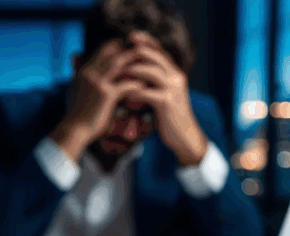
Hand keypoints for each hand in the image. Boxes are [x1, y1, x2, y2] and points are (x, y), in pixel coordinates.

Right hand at [52, 40, 144, 160]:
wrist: (74, 130)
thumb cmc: (79, 112)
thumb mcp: (78, 89)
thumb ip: (82, 74)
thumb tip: (83, 63)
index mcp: (84, 70)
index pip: (104, 48)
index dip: (121, 45)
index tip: (134, 49)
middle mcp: (90, 72)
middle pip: (114, 51)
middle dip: (131, 50)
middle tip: (147, 54)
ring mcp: (97, 82)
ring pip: (120, 62)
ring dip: (136, 63)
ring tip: (150, 66)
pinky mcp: (106, 94)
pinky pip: (126, 83)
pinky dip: (137, 83)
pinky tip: (145, 86)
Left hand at [123, 32, 208, 165]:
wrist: (184, 135)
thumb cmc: (168, 115)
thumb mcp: (162, 94)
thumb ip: (153, 82)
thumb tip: (133, 72)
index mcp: (174, 73)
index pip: (161, 51)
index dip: (147, 41)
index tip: (131, 35)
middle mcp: (176, 77)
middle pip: (156, 56)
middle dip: (137, 50)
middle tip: (121, 46)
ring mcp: (173, 89)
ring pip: (152, 71)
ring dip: (132, 69)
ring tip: (116, 70)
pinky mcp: (167, 103)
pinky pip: (148, 93)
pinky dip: (134, 91)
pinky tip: (123, 92)